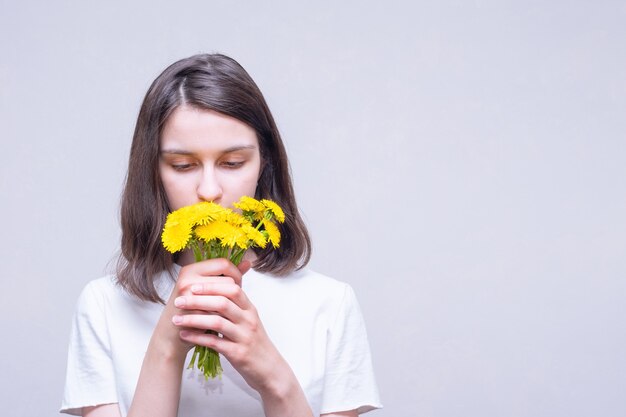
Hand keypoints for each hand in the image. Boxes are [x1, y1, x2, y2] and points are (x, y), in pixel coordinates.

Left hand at [170, 259, 287, 394]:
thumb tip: (215, 290)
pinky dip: (197, 338)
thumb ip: (236, 306)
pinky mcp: (238, 353)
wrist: (269, 369)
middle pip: (222, 303)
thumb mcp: (249, 321)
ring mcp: (244, 337)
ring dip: (193, 319)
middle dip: (197, 300)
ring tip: (176, 319)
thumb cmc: (255, 343)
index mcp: (250, 309)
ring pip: (216, 322)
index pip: (233, 289)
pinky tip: (184, 335)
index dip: (212, 286)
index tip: (193, 286)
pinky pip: (214, 343)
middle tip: (179, 301)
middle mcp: (248, 320)